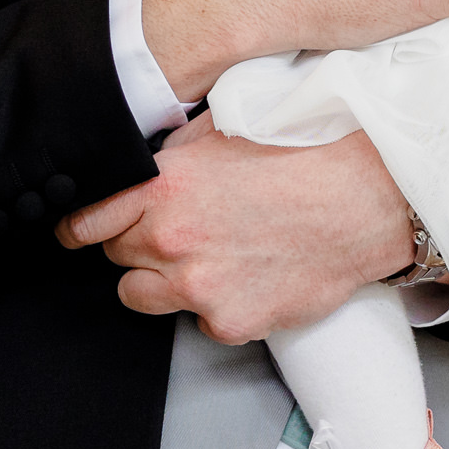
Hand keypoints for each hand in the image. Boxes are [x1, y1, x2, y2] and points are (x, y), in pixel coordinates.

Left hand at [56, 118, 412, 341]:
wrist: (369, 197)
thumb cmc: (304, 152)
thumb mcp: (224, 126)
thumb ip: (171, 155)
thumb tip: (141, 167)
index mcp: (164, 188)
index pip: (86, 221)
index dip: (82, 225)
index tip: (80, 230)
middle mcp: (171, 242)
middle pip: (115, 257)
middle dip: (133, 243)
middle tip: (173, 228)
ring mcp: (199, 288)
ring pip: (141, 296)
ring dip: (159, 279)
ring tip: (204, 253)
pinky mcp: (230, 321)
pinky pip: (198, 319)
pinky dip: (213, 302)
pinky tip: (245, 271)